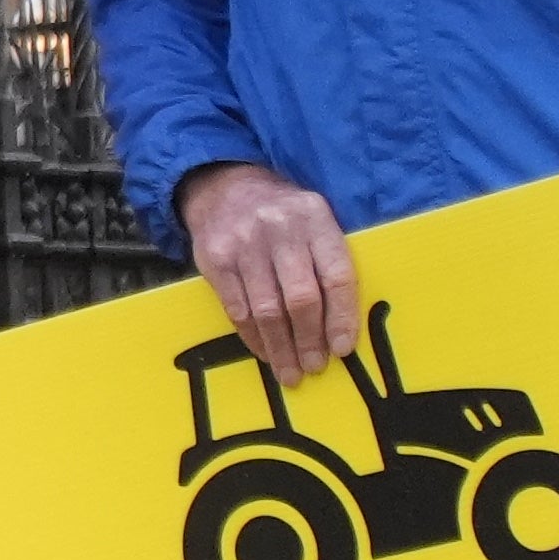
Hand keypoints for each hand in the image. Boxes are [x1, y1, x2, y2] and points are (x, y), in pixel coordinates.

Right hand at [180, 162, 362, 389]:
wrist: (224, 187)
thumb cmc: (282, 215)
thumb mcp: (313, 220)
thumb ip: (327, 260)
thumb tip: (341, 326)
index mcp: (315, 218)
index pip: (336, 274)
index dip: (342, 317)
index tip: (343, 349)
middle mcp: (280, 228)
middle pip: (301, 298)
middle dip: (309, 340)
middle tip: (314, 367)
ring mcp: (244, 244)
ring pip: (267, 310)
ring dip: (280, 348)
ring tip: (290, 372)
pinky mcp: (215, 259)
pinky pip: (237, 310)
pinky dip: (252, 337)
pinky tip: (264, 352)